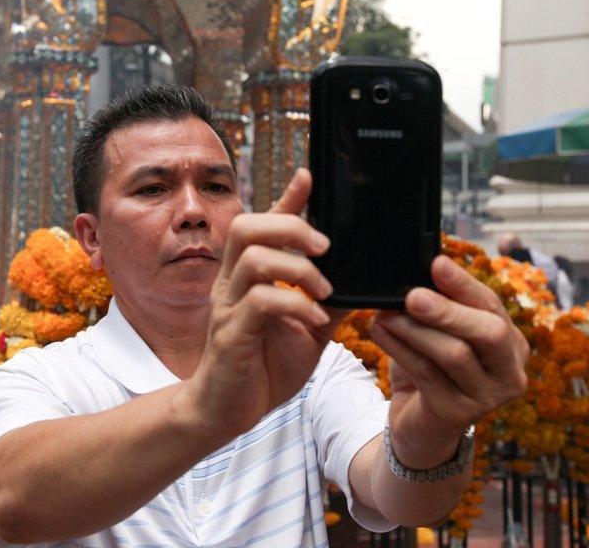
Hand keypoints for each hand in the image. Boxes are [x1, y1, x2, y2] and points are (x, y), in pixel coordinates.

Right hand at [177, 168, 333, 441]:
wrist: (226, 412)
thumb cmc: (263, 368)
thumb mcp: (306, 329)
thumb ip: (326, 301)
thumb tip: (362, 281)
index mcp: (247, 276)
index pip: (262, 224)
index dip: (286, 198)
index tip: (310, 176)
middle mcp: (231, 284)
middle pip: (246, 227)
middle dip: (290, 227)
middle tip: (324, 246)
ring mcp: (227, 307)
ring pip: (253, 258)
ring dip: (297, 268)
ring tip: (324, 290)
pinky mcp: (231, 335)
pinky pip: (259, 302)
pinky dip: (294, 305)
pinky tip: (314, 321)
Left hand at [369, 256, 529, 467]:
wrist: (419, 427)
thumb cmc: (431, 369)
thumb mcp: (440, 336)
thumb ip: (439, 306)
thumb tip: (422, 267)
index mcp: (511, 344)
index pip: (492, 306)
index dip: (464, 284)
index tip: (436, 262)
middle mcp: (509, 372)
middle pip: (490, 333)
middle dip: (449, 310)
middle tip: (412, 295)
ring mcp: (487, 397)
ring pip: (455, 354)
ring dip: (415, 329)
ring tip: (385, 312)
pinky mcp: (457, 414)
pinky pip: (427, 375)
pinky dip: (400, 349)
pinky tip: (379, 331)